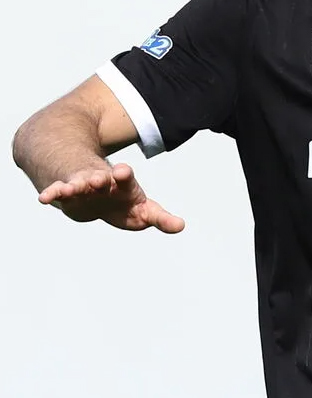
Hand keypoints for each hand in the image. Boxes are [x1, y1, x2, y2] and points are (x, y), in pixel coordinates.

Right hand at [37, 163, 184, 233]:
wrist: (94, 189)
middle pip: (101, 178)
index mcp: (123, 184)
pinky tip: (44, 199)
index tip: (121, 171)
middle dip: (100, 178)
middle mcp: (103, 181)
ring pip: (78, 183)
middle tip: (99, 179)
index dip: (123, 175)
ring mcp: (83, 185)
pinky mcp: (67, 192)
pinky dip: (53, 194)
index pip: (126, 178)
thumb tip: (181, 226)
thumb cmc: (122, 201)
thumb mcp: (143, 210)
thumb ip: (160, 218)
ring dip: (76, 186)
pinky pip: (58, 191)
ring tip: (72, 188)